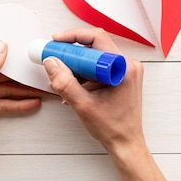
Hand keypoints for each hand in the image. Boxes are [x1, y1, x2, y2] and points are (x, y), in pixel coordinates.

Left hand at [0, 41, 44, 166]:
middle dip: (20, 78)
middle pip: (0, 74)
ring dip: (22, 92)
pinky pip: (3, 102)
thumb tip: (0, 45)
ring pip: (4, 89)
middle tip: (37, 78)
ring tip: (40, 92)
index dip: (10, 60)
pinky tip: (30, 103)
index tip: (26, 61)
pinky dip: (16, 103)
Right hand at [42, 28, 144, 155]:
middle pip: (95, 46)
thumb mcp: (83, 105)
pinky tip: (74, 86)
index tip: (56, 42)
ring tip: (62, 78)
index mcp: (124, 68)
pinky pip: (100, 67)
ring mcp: (127, 71)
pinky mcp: (122, 78)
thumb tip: (51, 62)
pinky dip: (85, 73)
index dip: (74, 36)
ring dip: (77, 64)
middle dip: (72, 52)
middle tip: (55, 58)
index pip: (97, 38)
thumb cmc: (112, 128)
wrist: (126, 144)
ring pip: (96, 57)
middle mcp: (129, 65)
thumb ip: (65, 83)